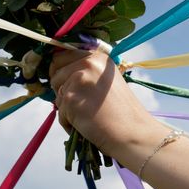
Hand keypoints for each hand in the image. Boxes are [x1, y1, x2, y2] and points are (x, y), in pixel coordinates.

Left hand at [49, 50, 164, 163]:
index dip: (60, 71)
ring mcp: (78, 80)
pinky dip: (69, 123)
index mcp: (97, 57)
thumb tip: (58, 72)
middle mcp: (88, 63)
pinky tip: (87, 125)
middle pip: (55, 73)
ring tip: (88, 115)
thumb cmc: (121, 111)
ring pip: (57, 94)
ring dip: (67, 108)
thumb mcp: (107, 80)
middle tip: (81, 104)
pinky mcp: (71, 99)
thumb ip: (86, 72)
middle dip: (61, 89)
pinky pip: (60, 113)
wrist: (133, 133)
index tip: (67, 84)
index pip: (62, 56)